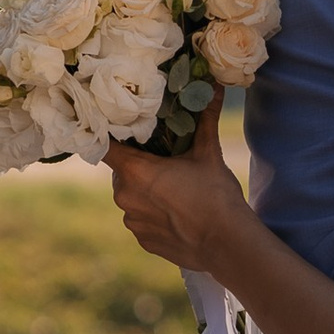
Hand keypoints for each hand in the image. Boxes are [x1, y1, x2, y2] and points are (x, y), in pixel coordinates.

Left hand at [107, 98, 246, 274]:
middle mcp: (125, 197)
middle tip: (165, 163)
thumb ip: (205, 120)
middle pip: (122, 172)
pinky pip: (141, 220)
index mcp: (135, 171)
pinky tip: (178, 215)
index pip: (105, 146)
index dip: (111, 137)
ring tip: (175, 193)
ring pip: (131, 198)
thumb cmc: (217, 196)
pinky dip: (154, 215)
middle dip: (139, 167)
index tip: (123, 132)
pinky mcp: (143, 241)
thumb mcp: (209, 154)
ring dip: (146, 192)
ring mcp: (133, 222)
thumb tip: (216, 87)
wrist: (227, 245)